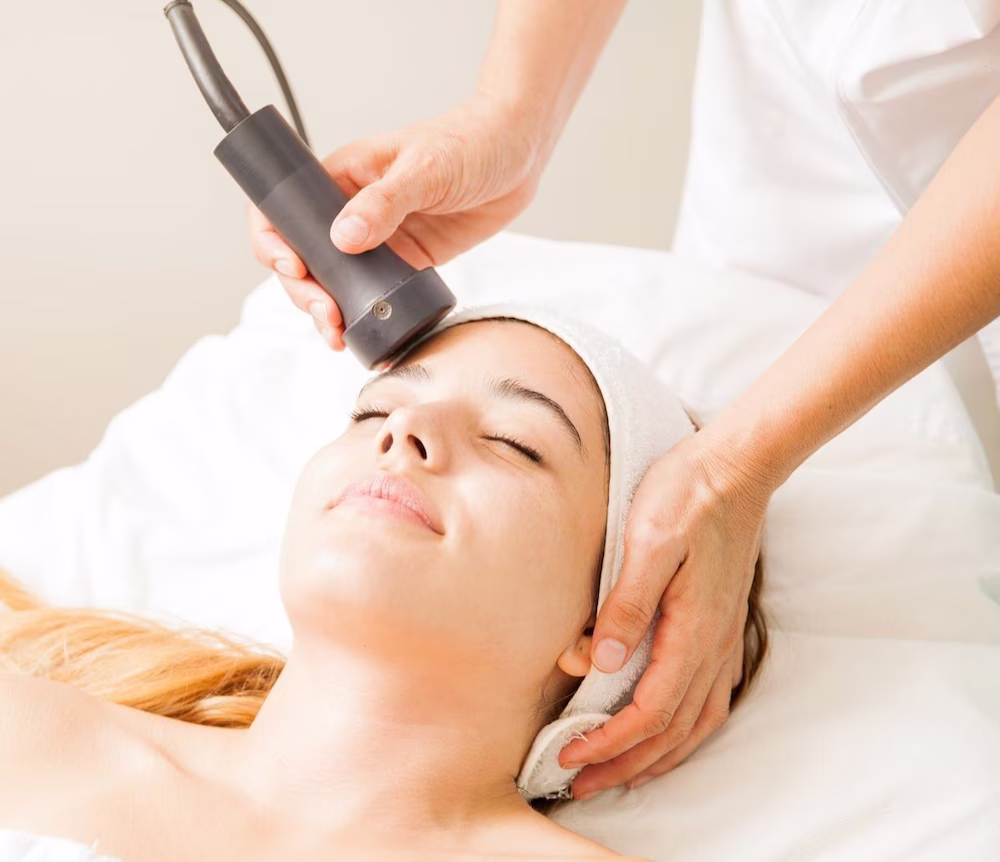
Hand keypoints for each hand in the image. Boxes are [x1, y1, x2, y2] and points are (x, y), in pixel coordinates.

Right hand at [248, 91, 542, 348]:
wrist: (520, 155)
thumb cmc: (471, 141)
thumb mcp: (426, 168)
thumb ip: (386, 202)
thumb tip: (344, 237)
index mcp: (342, 177)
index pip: (283, 209)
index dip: (274, 242)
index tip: (294, 270)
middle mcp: (351, 210)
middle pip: (304, 258)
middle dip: (305, 292)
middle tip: (326, 318)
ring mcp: (378, 240)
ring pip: (335, 283)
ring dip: (329, 312)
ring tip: (338, 337)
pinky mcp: (406, 263)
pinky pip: (375, 295)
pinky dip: (367, 318)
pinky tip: (368, 339)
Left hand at [558, 431, 770, 798]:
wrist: (735, 469)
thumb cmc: (686, 497)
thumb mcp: (649, 542)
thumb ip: (627, 604)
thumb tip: (600, 662)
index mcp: (692, 630)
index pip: (648, 711)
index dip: (608, 743)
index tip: (568, 755)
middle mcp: (713, 646)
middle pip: (671, 731)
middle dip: (625, 764)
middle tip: (581, 782)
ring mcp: (722, 639)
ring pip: (695, 723)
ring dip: (656, 757)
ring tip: (621, 774)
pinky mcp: (722, 627)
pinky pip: (710, 700)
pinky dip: (685, 731)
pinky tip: (668, 733)